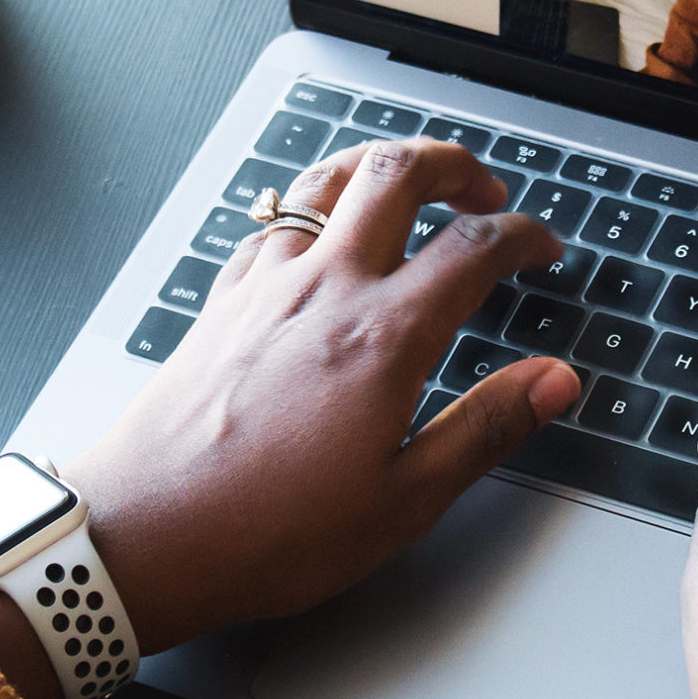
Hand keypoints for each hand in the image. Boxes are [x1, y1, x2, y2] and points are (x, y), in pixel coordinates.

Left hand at [62, 138, 580, 654]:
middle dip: (453, 163)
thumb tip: (553, 382)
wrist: (144, 535)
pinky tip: (315, 236)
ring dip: (378, 167)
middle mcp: (323, 289)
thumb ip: (485, 429)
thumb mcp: (403, 501)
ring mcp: (264, 287)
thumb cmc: (266, 531)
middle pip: (396, 174)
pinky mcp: (221, 303)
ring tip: (407, 184)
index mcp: (382, 336)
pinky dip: (310, 209)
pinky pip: (271, 223)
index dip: (522, 234)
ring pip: (325, 181)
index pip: (474, 247)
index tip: (541, 248)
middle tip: (483, 187)